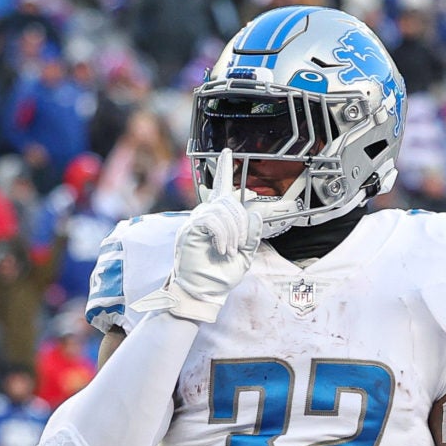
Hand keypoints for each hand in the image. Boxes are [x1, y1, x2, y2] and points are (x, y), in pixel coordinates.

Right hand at [159, 159, 257, 323]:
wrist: (202, 293)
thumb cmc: (220, 276)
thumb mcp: (244, 255)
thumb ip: (251, 235)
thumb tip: (255, 213)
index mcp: (218, 220)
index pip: (221, 189)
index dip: (223, 170)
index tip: (226, 152)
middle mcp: (205, 216)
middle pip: (229, 202)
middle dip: (241, 224)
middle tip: (238, 246)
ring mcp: (196, 222)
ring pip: (223, 210)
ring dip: (233, 233)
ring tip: (229, 251)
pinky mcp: (190, 230)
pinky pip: (213, 220)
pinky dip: (223, 235)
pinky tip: (222, 249)